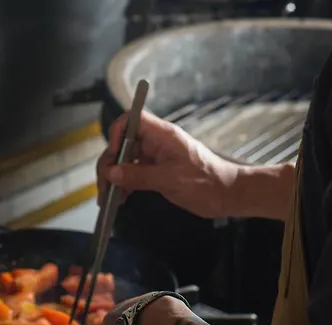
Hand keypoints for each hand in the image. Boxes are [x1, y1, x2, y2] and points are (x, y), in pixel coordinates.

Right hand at [96, 111, 240, 218]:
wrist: (226, 195)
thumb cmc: (208, 182)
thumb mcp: (171, 179)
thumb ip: (140, 176)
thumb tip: (112, 174)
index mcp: (163, 135)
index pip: (131, 120)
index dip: (117, 134)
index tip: (113, 156)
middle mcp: (156, 143)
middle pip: (122, 144)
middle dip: (110, 164)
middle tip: (105, 185)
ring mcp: (155, 158)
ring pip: (125, 162)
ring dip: (114, 178)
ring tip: (109, 198)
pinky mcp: (156, 172)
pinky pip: (133, 174)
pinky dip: (124, 185)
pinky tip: (120, 198)